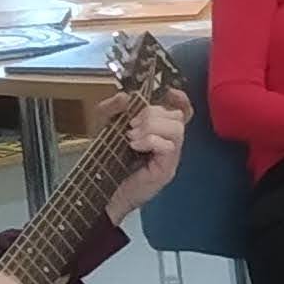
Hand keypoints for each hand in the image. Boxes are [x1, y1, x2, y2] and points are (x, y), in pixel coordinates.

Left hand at [103, 90, 188, 220]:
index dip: (180, 99)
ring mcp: (170, 157)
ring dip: (151, 127)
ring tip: (132, 138)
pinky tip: (135, 146)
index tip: (170, 92)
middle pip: (177, 116)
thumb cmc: (106, 161)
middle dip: (152, 114)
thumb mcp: (104, 127)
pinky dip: (151, 140)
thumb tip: (126, 96)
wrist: (102, 191)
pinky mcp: (167, 169)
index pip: (181, 111)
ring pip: (176, 129)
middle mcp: (169, 142)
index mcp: (158, 130)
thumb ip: (111, 108)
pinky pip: (169, 145)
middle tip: (131, 126)